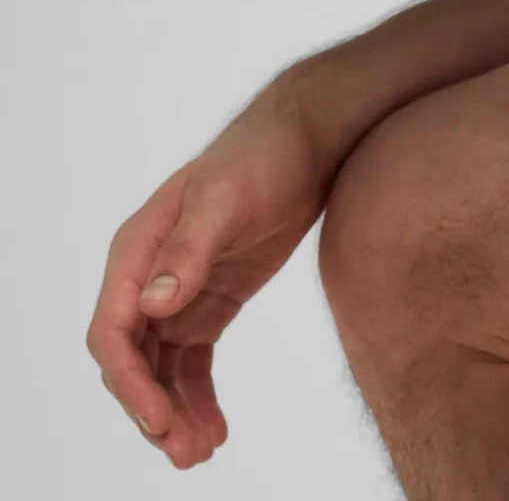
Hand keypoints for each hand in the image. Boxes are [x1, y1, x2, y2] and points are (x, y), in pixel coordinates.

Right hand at [86, 72, 347, 469]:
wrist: (309, 140)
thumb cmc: (262, 157)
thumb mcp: (227, 198)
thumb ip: (189, 250)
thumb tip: (152, 304)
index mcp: (137, 251)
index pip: (114, 331)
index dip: (130, 382)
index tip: (158, 421)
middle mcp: (148, 277)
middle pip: (133, 362)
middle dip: (153, 410)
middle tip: (186, 452)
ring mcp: (178, 293)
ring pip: (162, 371)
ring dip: (175, 413)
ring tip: (202, 453)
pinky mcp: (210, 302)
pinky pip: (192, 363)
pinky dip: (198, 397)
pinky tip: (216, 429)